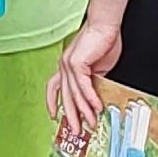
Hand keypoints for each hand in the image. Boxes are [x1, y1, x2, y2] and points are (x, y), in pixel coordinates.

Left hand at [48, 14, 120, 135]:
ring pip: (74, 94)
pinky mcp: (76, 63)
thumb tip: (95, 98)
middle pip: (65, 96)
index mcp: (66, 66)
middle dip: (71, 115)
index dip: (52, 102)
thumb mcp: (97, 68)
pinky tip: (97, 107)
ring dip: (84, 111)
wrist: (105, 25)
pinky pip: (83, 86)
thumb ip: (94, 82)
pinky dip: (90, 98)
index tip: (54, 116)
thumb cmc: (103, 42)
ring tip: (91, 123)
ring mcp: (68, 65)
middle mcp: (63, 66)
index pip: (54, 87)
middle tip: (76, 131)